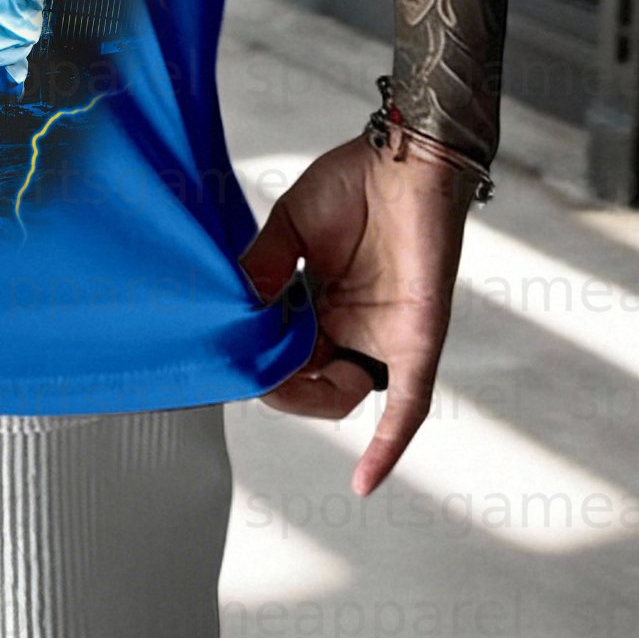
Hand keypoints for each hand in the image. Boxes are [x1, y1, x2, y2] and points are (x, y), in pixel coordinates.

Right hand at [240, 133, 482, 494]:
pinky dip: (386, 445)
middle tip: (245, 358)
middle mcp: (349, 327)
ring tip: (275, 370)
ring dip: (306, 397)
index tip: (221, 349)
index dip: (252, 357)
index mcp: (318, 302)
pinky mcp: (417, 341)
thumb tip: (231, 306)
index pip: (279, 350)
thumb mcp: (292, 226)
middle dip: (272, 379)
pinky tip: (364, 481)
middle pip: (304, 381)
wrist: (407, 156)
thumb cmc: (354, 181)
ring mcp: (383, 337)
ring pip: (341, 396)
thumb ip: (264, 267)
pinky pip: (406, 405)